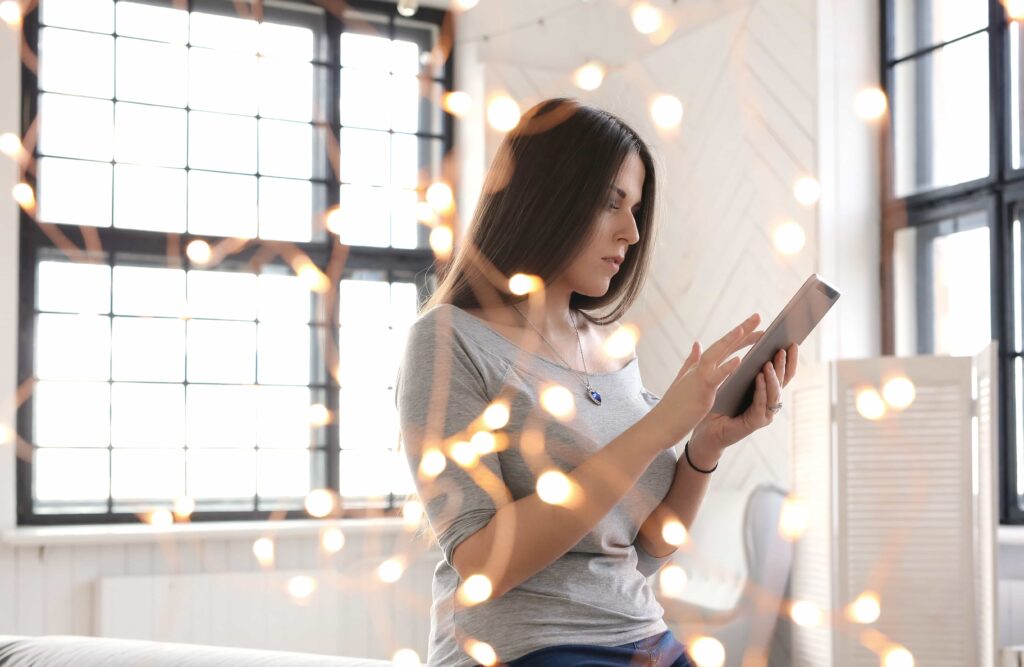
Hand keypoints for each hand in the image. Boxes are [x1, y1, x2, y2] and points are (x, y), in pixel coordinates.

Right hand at [649, 313, 763, 445]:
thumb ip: (691, 362)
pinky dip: (726, 368)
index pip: (721, 347)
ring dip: (733, 341)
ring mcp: (699, 378)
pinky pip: (715, 377)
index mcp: (698, 367)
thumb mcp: (684, 381)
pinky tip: (739, 360)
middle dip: (742, 331)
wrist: (659, 425)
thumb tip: (697, 343)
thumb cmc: (673, 408)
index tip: (753, 326)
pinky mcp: (700, 392)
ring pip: (717, 354)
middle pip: (722, 345)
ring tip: (748, 329)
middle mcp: (699, 368)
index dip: (738, 336)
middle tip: (758, 317)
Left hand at [690, 343, 799, 453]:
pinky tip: (759, 377)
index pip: (782, 372)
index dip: (789, 358)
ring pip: (775, 392)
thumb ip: (740, 363)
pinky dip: (761, 390)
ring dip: (773, 377)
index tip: (792, 341)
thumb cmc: (718, 403)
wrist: (706, 428)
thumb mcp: (730, 379)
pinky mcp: (755, 422)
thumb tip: (746, 336)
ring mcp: (764, 412)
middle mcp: (769, 401)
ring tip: (769, 362)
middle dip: (784, 364)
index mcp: (766, 390)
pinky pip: (761, 404)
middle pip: (783, 380)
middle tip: (783, 348)